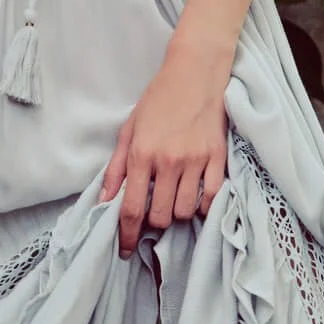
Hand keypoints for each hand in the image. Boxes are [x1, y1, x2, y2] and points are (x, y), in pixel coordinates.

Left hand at [101, 43, 230, 258]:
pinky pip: (212, 198)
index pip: (132, 209)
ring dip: (178, 214)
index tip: (125, 249)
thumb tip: (104, 200)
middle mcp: (168, 161)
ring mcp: (196, 161)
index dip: (127, 236)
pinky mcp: (219, 158)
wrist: (195, 74)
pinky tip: (196, 198)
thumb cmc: (158, 100)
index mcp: (142, 155)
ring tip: (174, 200)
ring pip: (187, 212)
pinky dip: (203, 206)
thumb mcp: (129, 130)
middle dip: (154, 222)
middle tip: (154, 212)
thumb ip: (116, 168)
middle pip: (161, 216)